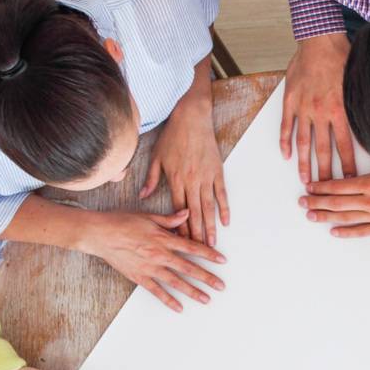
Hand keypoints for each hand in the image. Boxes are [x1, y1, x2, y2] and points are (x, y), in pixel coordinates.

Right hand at [80, 208, 227, 312]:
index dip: (208, 254)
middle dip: (206, 277)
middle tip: (221, 286)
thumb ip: (169, 219)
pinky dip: (169, 300)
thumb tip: (186, 214)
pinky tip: (180, 307)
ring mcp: (149, 267)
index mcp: (163, 238)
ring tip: (206, 299)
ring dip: (192, 291)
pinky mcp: (139, 277)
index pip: (192, 247)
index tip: (222, 261)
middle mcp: (159, 254)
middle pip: (188, 267)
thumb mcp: (148, 216)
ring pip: (176, 282)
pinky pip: (157, 291)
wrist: (100, 234)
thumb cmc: (122, 222)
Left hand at [140, 100, 227, 247]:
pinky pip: (222, 194)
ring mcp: (206, 177)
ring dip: (210, 227)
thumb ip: (151, 179)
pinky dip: (224, 209)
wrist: (192, 116)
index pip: (177, 210)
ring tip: (213, 244)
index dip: (178, 228)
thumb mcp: (156, 156)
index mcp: (175, 179)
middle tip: (199, 252)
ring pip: (208, 207)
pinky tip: (225, 222)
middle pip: (194, 214)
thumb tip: (143, 196)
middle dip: (196, 235)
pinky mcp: (217, 171)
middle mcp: (191, 181)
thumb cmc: (173, 135)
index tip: (179, 243)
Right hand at [281, 33, 356, 183]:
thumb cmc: (341, 57)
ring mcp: (304, 108)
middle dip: (325, 172)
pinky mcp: (290, 101)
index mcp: (340, 109)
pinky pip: (286, 126)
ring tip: (306, 181)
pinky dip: (285, 142)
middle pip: (323, 149)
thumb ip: (361, 104)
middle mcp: (322, 112)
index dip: (348, 165)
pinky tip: (286, 155)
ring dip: (305, 163)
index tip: (349, 181)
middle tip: (325, 190)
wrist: (319, 39)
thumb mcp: (358, 82)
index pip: (346, 145)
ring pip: (304, 142)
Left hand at [300, 170, 369, 237]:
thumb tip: (356, 171)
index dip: (322, 187)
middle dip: (317, 202)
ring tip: (310, 216)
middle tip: (302, 202)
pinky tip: (333, 232)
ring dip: (326, 217)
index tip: (309, 187)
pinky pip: (362, 231)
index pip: (340, 185)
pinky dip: (346, 232)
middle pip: (337, 202)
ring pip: (346, 217)